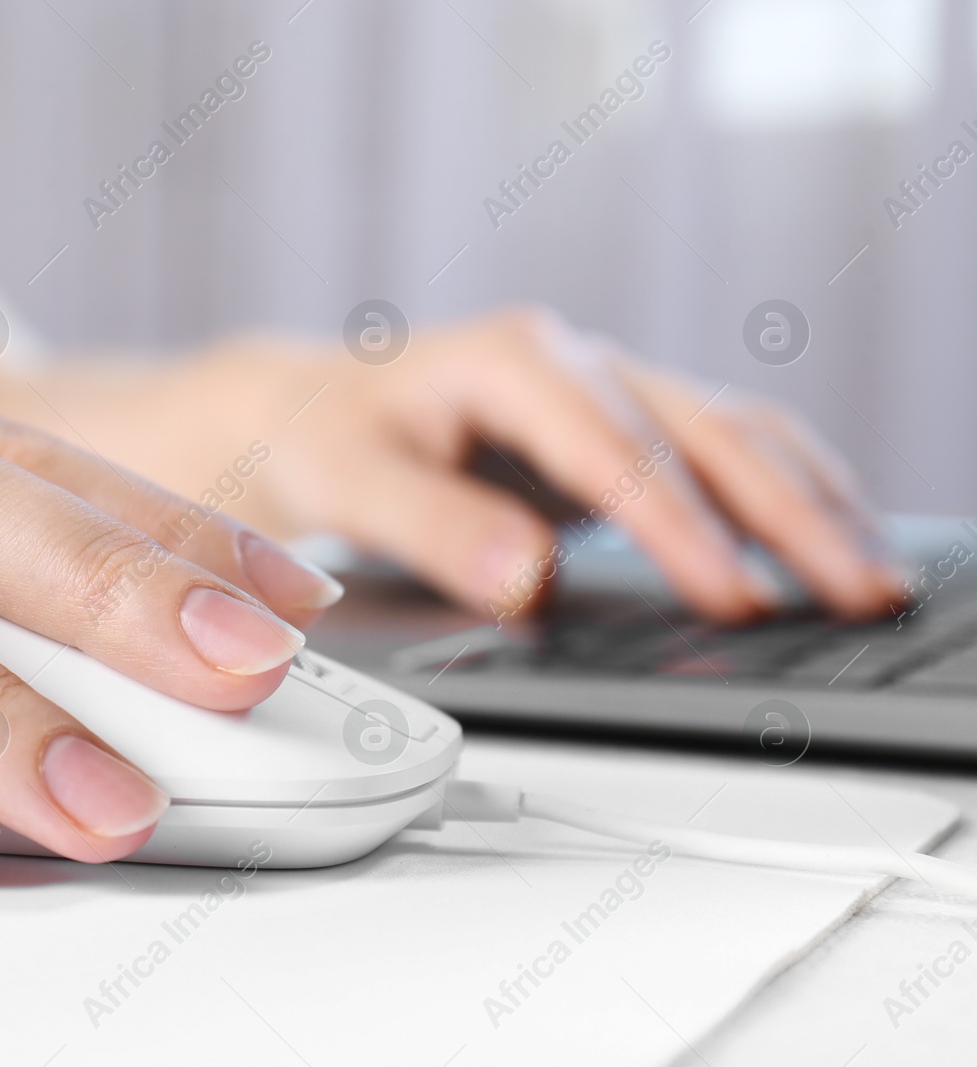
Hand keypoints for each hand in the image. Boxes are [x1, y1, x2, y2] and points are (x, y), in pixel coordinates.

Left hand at [0, 306, 900, 622]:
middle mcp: (573, 364)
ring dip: (806, 502)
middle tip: (854, 591)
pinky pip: (718, 453)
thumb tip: (521, 576)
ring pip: (730, 435)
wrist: (306, 412)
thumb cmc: (321, 439)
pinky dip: (779, 493)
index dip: (678, 529)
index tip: (731, 598)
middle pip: (703, 432)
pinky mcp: (613, 432)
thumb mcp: (347, 478)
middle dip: (786, 512)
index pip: (617, 452)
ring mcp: (602, 395)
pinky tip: (820, 538)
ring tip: (869, 575)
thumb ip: (429, 525)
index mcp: (513, 361)